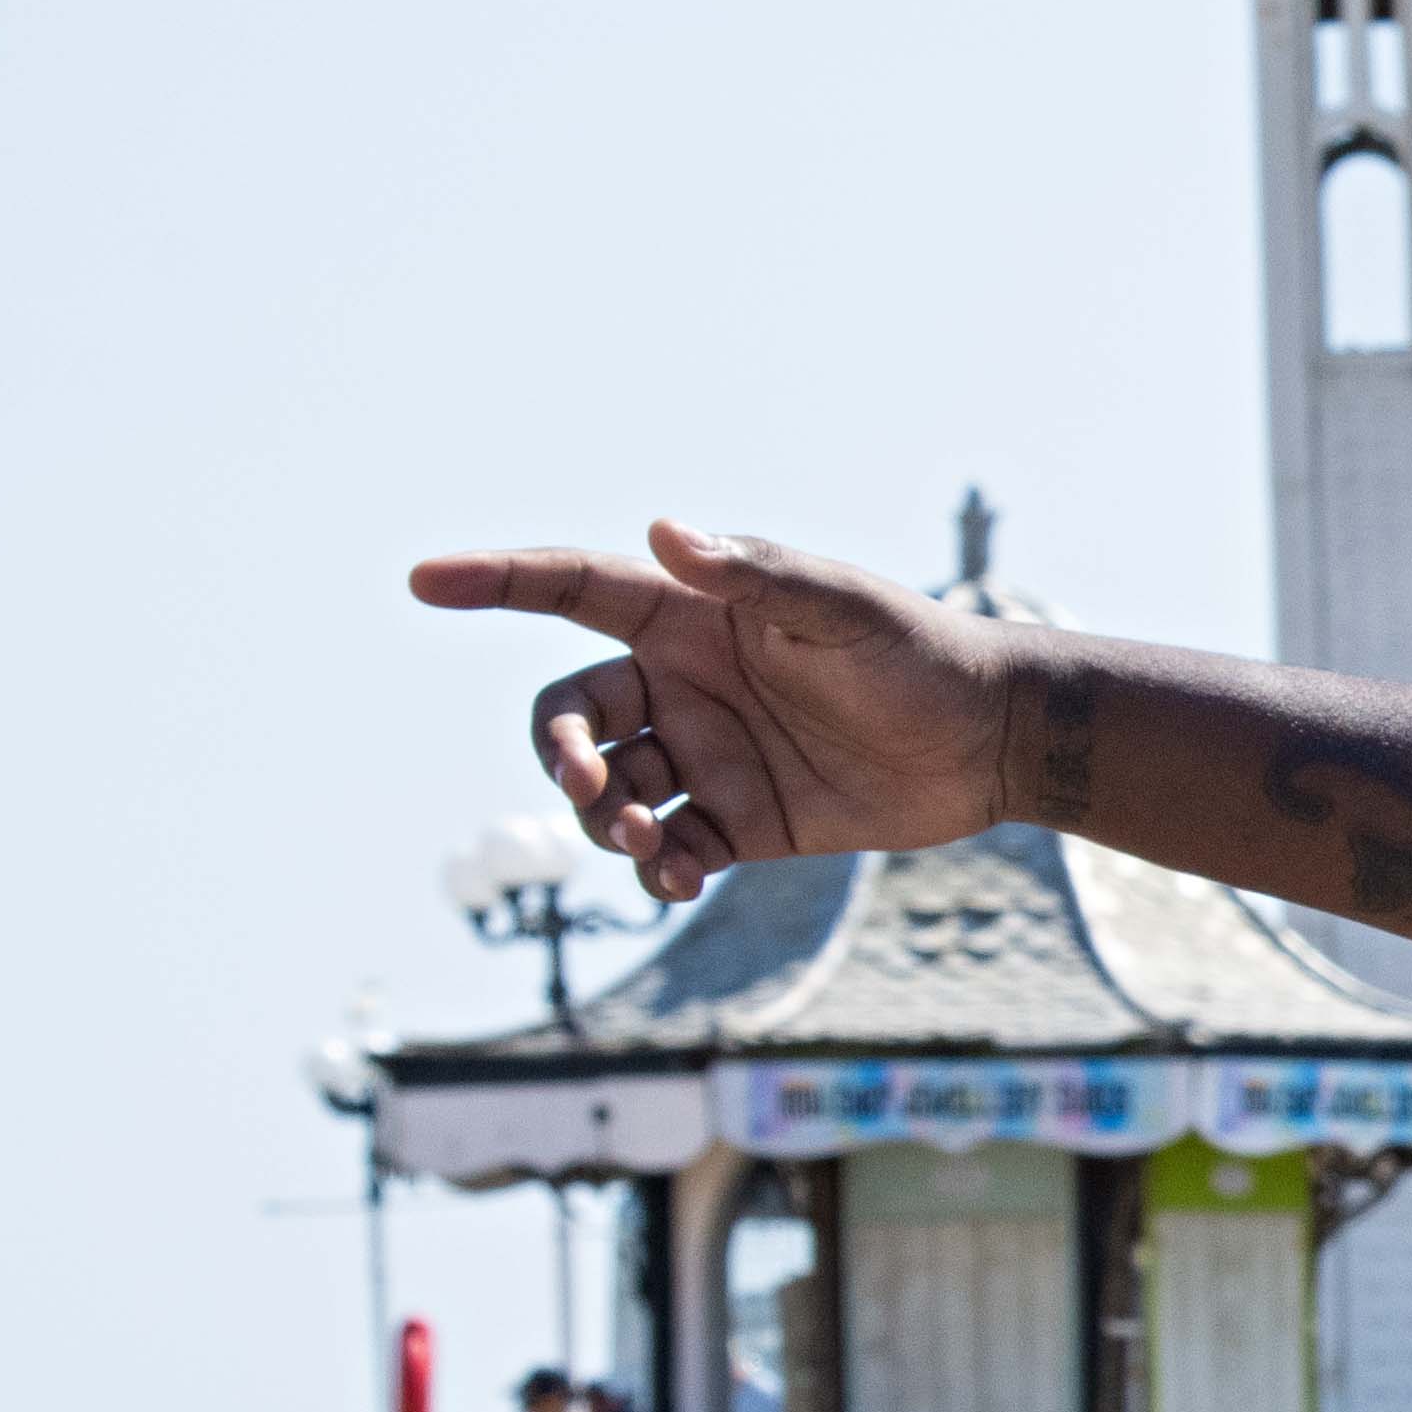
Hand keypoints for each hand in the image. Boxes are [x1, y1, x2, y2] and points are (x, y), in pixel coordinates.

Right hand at [409, 519, 1023, 901]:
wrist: (987, 741)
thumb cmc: (917, 653)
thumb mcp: (838, 607)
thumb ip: (753, 574)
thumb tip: (663, 532)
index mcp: (692, 619)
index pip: (572, 590)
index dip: (497, 582)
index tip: (424, 583)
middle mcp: (682, 687)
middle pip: (570, 716)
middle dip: (558, 753)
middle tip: (590, 787)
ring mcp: (704, 758)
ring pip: (607, 794)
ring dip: (605, 821)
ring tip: (652, 841)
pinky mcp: (736, 825)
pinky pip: (662, 852)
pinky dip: (653, 870)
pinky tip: (677, 879)